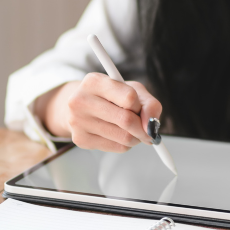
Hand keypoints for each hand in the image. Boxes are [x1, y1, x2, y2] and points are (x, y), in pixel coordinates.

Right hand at [36, 74, 161, 152]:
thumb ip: (149, 104)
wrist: (81, 108)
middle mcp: (81, 100)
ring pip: (124, 137)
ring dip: (136, 137)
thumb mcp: (132, 90)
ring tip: (132, 130)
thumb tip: (151, 127)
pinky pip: (117, 147)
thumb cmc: (111, 97)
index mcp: (94, 81)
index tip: (139, 109)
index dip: (140, 106)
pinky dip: (126, 144)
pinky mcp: (80, 139)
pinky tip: (119, 135)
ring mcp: (78, 121)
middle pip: (126, 120)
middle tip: (148, 130)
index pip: (130, 98)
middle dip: (143, 128)